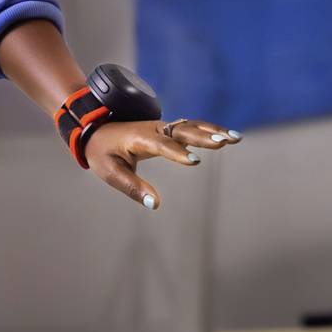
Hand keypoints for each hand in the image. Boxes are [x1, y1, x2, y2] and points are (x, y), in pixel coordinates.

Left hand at [85, 118, 238, 209]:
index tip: (195, 161)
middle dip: (204, 136)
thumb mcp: (110, 173)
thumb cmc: (102, 152)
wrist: (96, 128)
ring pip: (191, 126)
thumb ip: (132, 188)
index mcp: (139, 138)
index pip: (161, 145)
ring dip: (212, 131)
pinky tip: (226, 136)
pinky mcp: (168, 129)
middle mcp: (155, 129)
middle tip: (224, 141)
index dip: (177, 153)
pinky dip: (209, 130)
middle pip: (183, 130)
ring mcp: (163, 127)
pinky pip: (191, 127)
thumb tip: (155, 205)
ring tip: (235, 138)